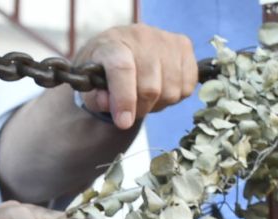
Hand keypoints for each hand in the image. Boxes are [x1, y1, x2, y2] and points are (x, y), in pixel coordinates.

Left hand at [71, 23, 198, 130]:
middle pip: (150, 87)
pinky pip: (187, 86)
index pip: (122, 70)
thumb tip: (110, 106)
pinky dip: (175, 96)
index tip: (123, 123)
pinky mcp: (184, 45)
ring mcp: (165, 39)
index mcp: (111, 44)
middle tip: (132, 109)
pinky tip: (162, 88)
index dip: (124, 99)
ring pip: (171, 90)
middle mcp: (141, 36)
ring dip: (158, 104)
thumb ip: (96, 99)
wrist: (119, 48)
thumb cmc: (103, 70)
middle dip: (141, 109)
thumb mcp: (90, 86)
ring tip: (146, 96)